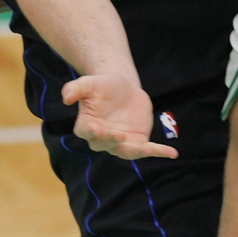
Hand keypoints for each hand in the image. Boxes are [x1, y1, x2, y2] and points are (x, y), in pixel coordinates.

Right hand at [62, 74, 178, 159]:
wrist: (123, 87)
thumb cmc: (102, 86)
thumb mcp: (88, 83)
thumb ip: (75, 89)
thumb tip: (65, 98)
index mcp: (87, 125)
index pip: (87, 132)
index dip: (92, 131)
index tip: (98, 128)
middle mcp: (102, 138)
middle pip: (105, 144)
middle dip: (112, 141)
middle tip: (120, 134)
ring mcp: (121, 142)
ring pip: (126, 151)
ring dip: (137, 151)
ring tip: (147, 148)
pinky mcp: (138, 141)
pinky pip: (148, 149)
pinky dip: (160, 151)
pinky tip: (172, 153)